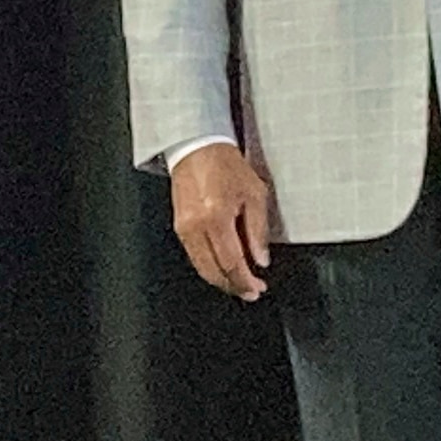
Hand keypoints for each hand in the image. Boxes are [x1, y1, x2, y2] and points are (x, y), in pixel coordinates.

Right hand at [171, 143, 274, 300]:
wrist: (198, 149)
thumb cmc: (226, 165)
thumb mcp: (255, 194)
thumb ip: (258, 231)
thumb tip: (261, 258)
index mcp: (216, 217)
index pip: (231, 262)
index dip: (245, 281)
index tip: (257, 287)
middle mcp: (196, 225)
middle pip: (213, 271)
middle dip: (233, 286)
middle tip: (250, 291)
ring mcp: (184, 227)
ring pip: (201, 267)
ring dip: (221, 279)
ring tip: (239, 282)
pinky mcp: (179, 226)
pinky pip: (194, 255)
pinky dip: (209, 266)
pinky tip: (223, 266)